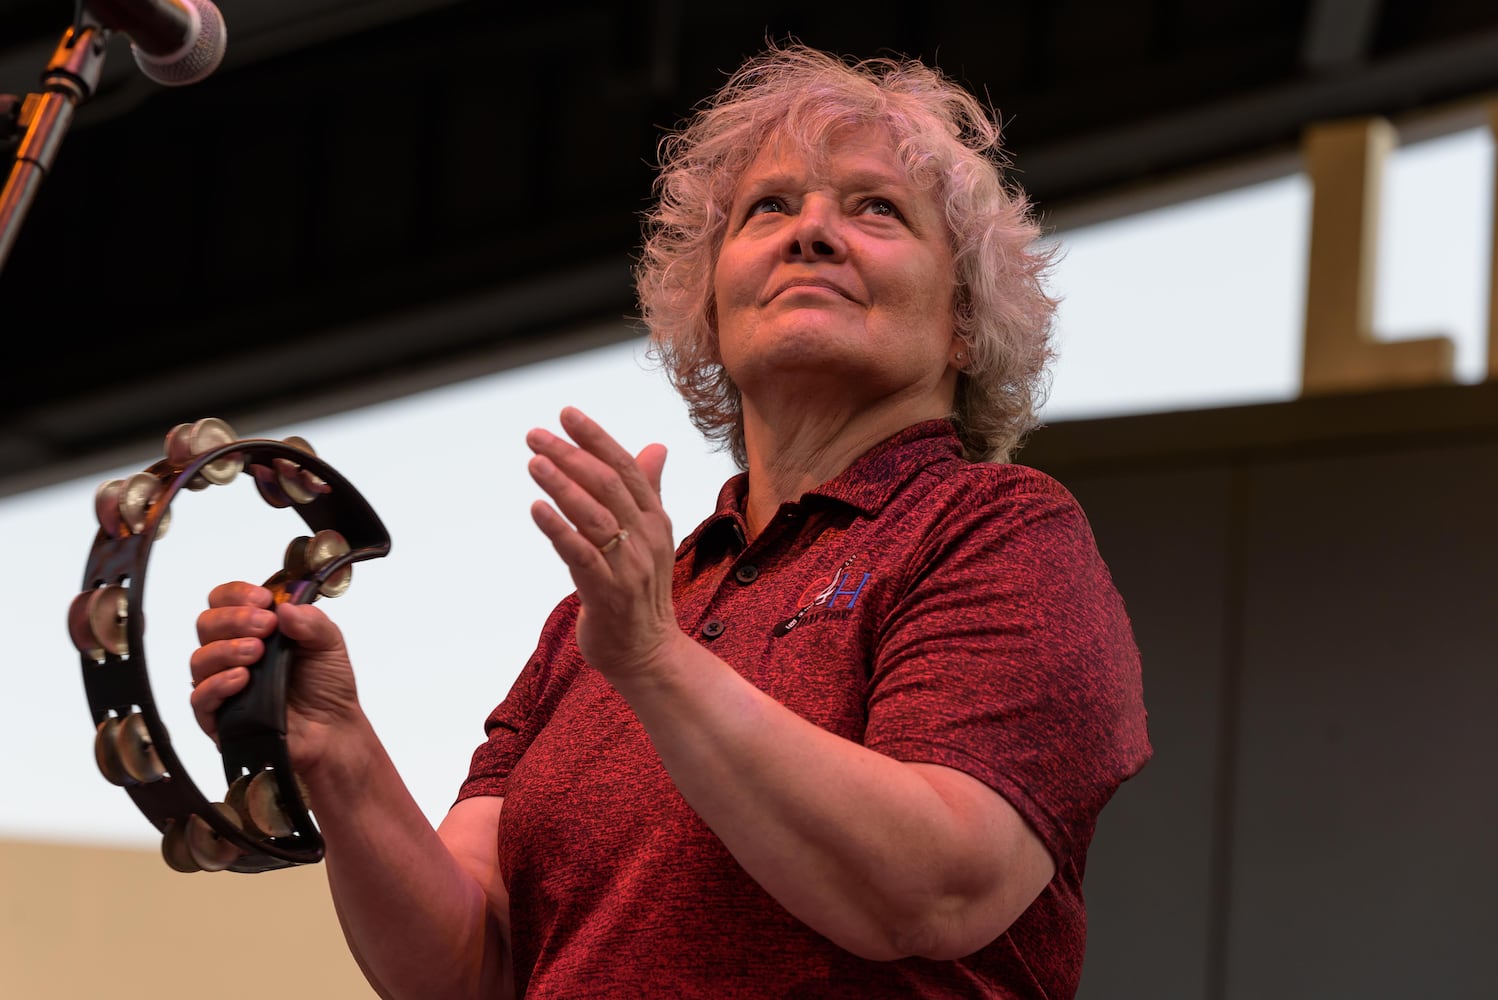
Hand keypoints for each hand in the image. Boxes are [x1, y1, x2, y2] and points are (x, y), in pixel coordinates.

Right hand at [188, 581, 361, 774]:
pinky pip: (200, 698)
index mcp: (254, 629)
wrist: (333, 730)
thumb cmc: (327, 687)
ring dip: (227, 649)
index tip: (262, 599)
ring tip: (257, 653)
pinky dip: (218, 684)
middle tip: (266, 626)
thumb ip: (311, 622)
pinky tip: (242, 679)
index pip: (225, 601)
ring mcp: (223, 684)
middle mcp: (233, 653)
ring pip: (200, 659)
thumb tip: (285, 607)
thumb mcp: (329, 644)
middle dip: (234, 619)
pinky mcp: (219, 717)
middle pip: (207, 624)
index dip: (237, 595)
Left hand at [526, 407, 682, 681]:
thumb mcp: (650, 536)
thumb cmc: (641, 591)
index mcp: (655, 519)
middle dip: (570, 455)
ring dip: (562, 484)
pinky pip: (580, 554)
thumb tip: (656, 446)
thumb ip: (648, 491)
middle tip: (535, 435)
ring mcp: (628, 566)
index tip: (566, 414)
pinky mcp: (607, 593)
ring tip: (533, 462)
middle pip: (607, 485)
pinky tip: (537, 508)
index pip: (626, 467)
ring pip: (594, 515)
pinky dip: (558, 528)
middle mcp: (645, 537)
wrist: (647, 651)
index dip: (596, 438)